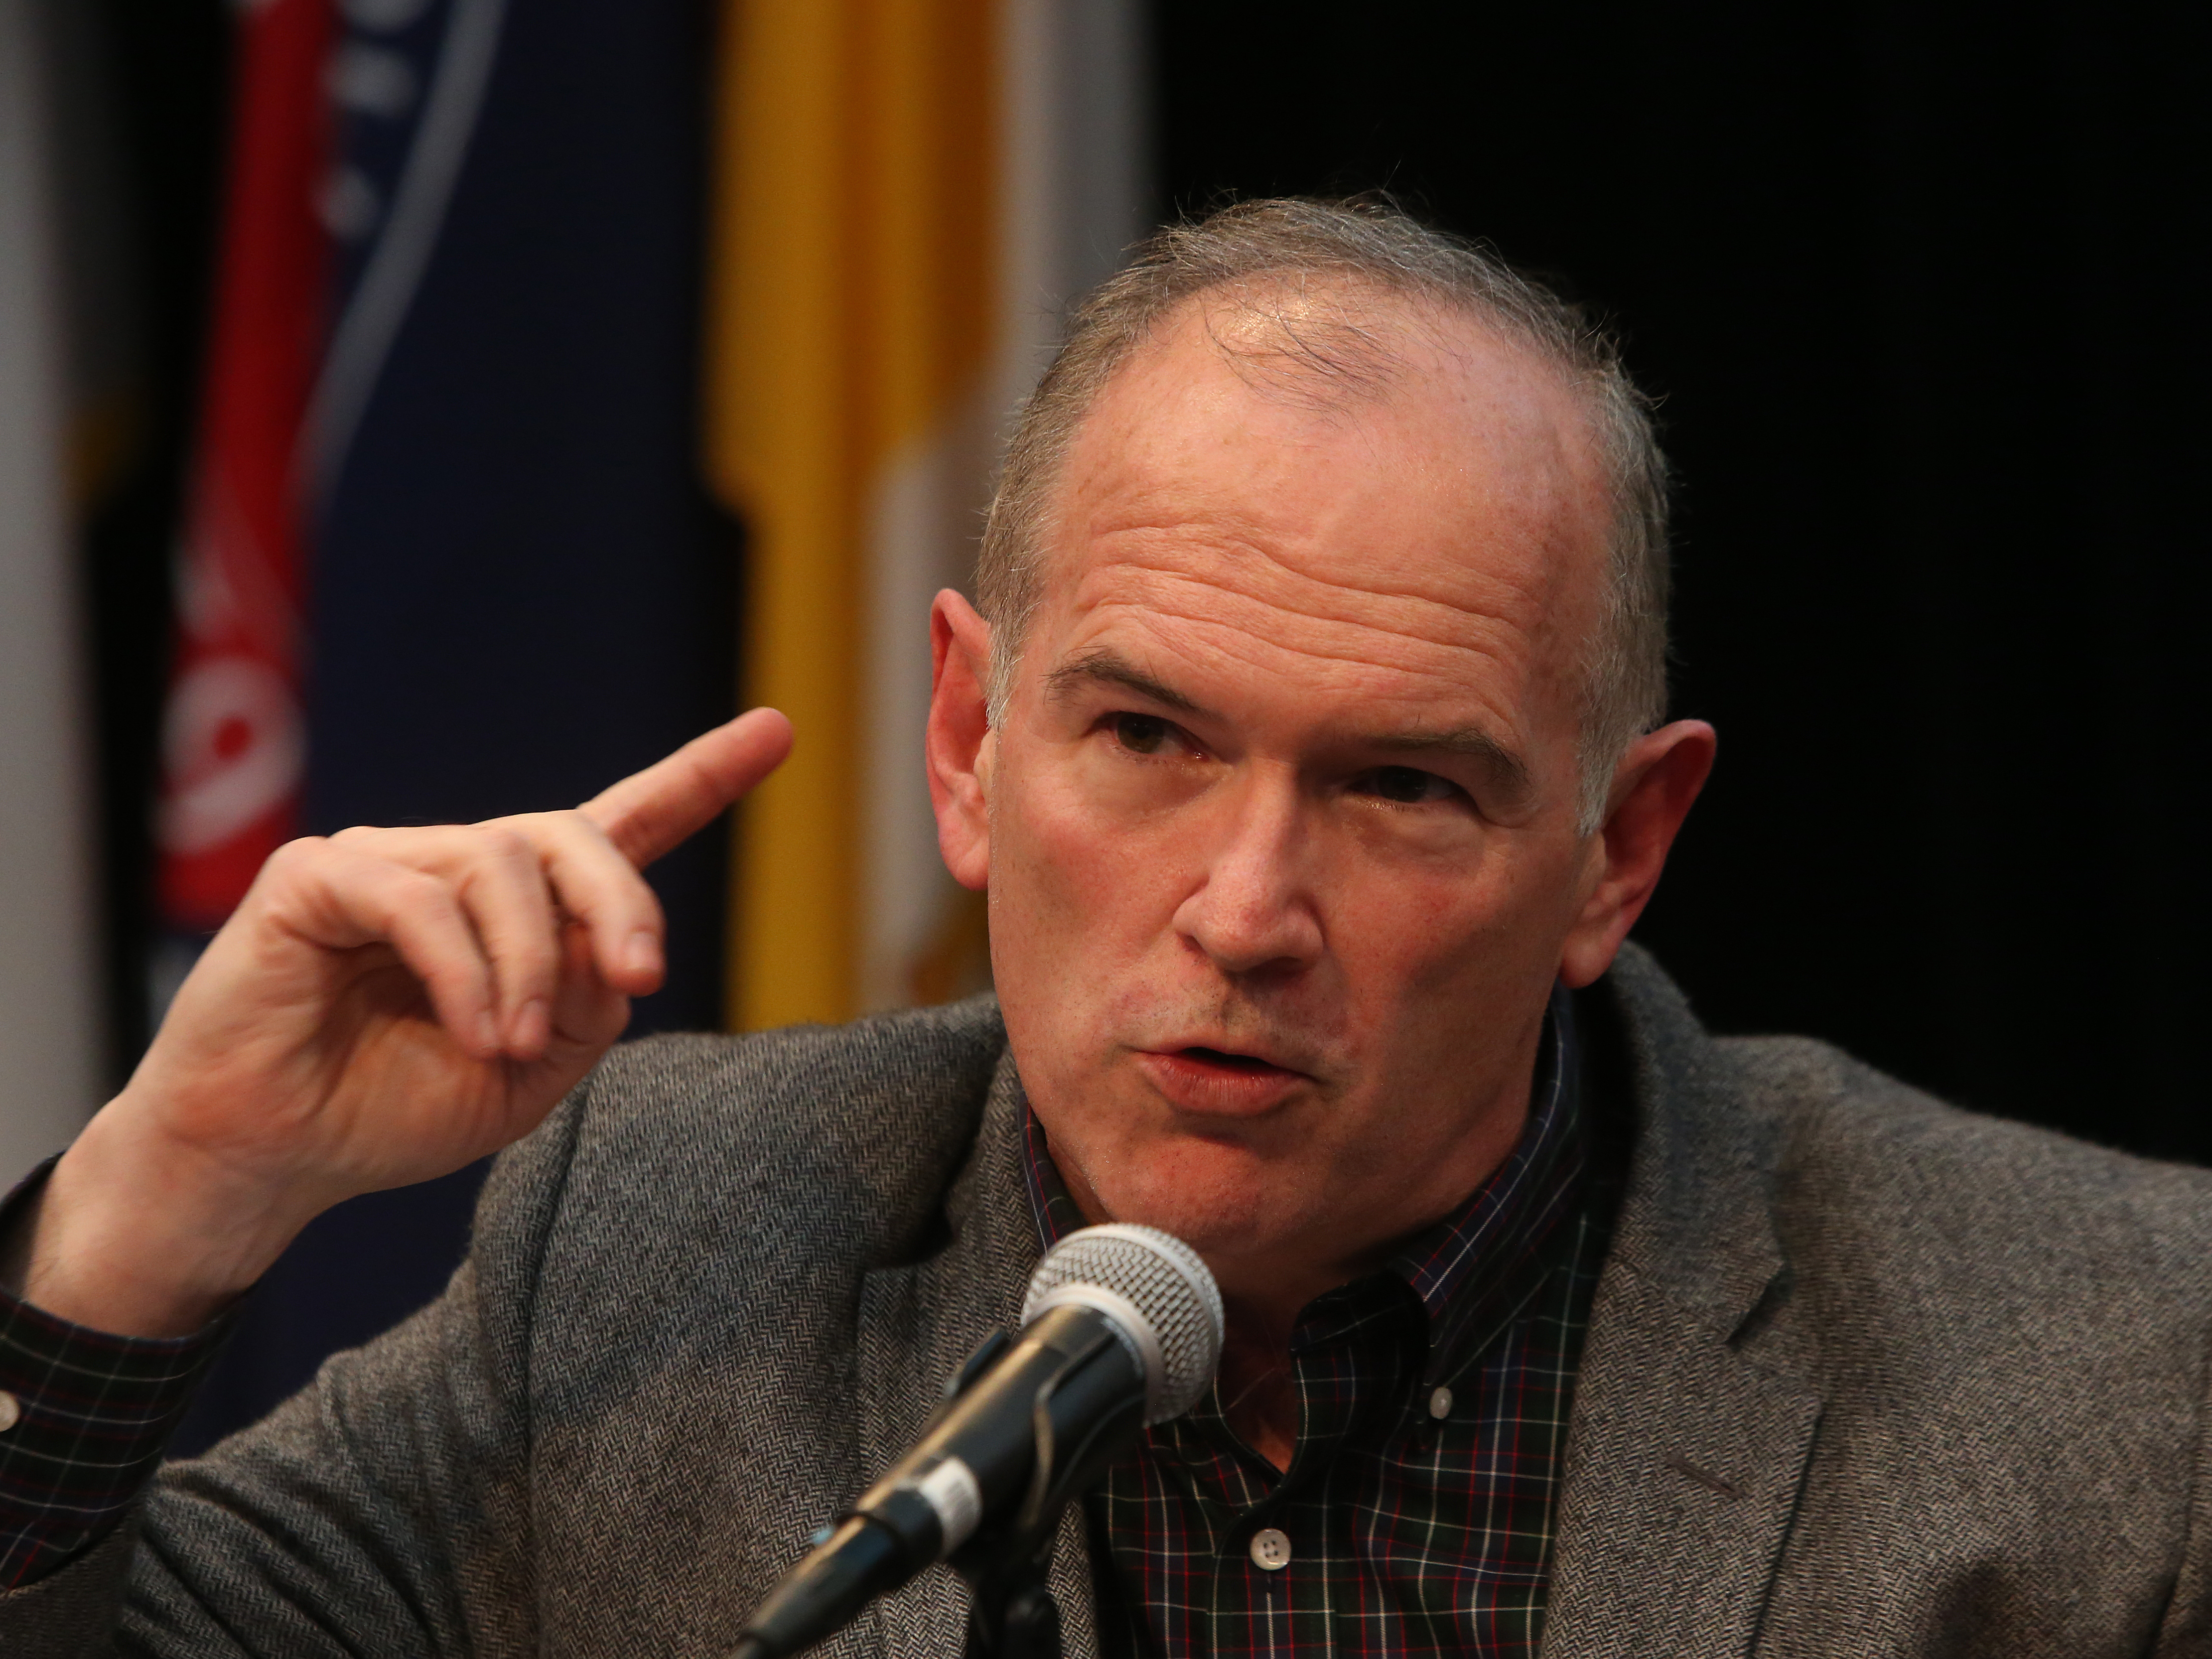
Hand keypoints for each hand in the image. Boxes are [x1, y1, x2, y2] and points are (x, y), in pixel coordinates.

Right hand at [10, 709, 792, 1335]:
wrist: (273, 1158)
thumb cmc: (390, 1112)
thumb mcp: (530, 1075)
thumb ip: (589, 1008)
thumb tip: (612, 947)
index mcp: (523, 913)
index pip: (625, 824)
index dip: (701, 777)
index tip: (777, 730)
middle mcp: (462, 868)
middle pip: (574, 835)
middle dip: (623, 901)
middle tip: (643, 976)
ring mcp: (388, 860)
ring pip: (503, 865)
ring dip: (529, 965)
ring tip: (511, 1046)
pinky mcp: (316, 876)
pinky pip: (419, 898)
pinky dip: (461, 971)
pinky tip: (471, 1031)